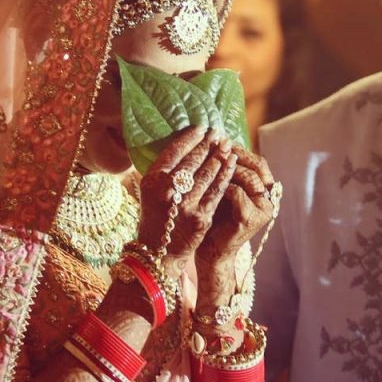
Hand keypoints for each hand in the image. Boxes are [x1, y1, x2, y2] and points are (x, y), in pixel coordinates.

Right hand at [135, 127, 236, 276]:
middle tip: (218, 133)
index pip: (174, 152)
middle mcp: (167, 191)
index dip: (190, 138)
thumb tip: (184, 144)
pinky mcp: (201, 216)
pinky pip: (217, 191)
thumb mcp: (150, 191)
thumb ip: (164, 171)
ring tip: (227, 145)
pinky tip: (231, 164)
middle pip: (192, 161)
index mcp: (152, 180)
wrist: (159, 252)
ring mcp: (185, 204)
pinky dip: (225, 175)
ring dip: (219, 156)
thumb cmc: (155, 217)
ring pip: (207, 174)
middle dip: (208, 145)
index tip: (201, 129)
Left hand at [196, 147, 275, 269]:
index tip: (221, 141)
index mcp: (264, 190)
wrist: (211, 250)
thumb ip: (226, 170)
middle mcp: (268, 199)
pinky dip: (224, 186)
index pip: (258, 162)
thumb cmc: (214, 216)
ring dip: (230, 168)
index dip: (240, 150)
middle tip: (218, 147)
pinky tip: (210, 183)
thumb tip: (217, 140)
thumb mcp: (222, 189)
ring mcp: (263, 210)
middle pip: (258, 166)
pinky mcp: (251, 219)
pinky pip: (239, 194)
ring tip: (213, 161)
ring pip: (250, 178)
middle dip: (236, 155)